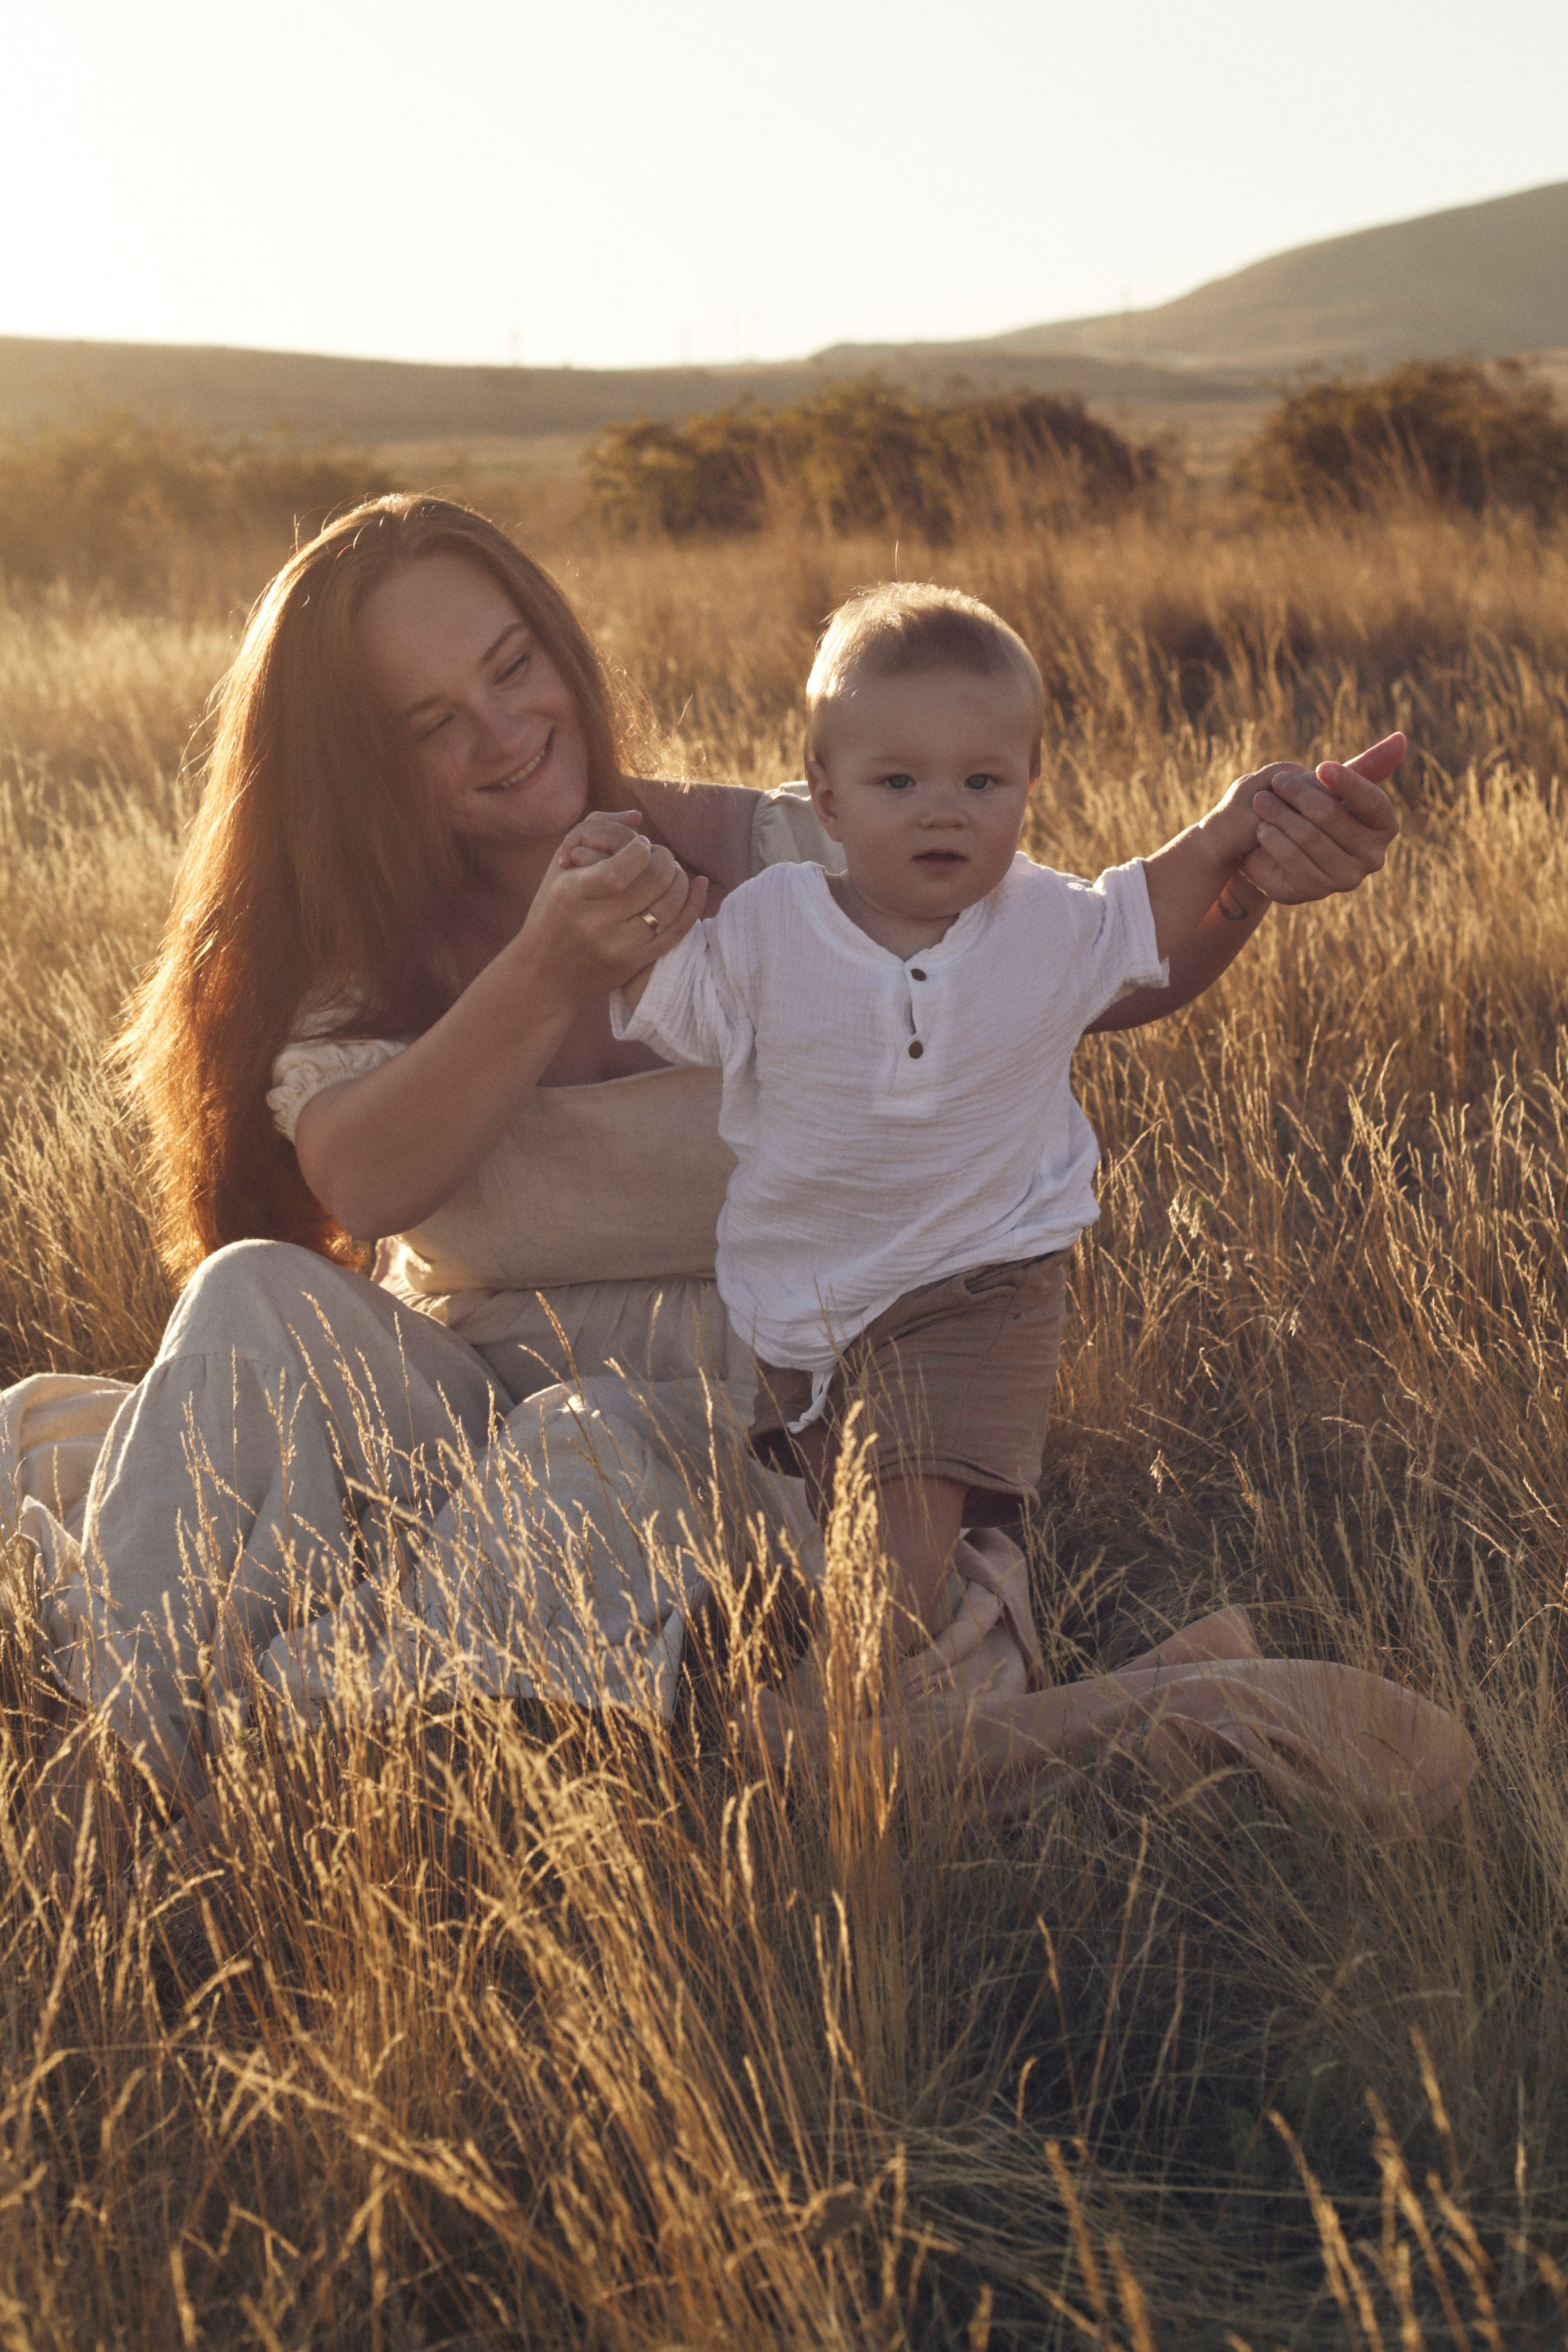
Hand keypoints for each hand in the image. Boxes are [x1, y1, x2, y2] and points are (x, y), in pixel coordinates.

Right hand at [521, 809, 708, 1000]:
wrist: (544, 973)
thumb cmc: (552, 910)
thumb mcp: (560, 867)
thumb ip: (594, 830)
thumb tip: (637, 817)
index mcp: (572, 894)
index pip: (619, 869)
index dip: (640, 849)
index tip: (640, 845)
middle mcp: (595, 923)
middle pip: (654, 881)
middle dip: (665, 858)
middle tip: (658, 856)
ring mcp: (618, 947)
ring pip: (671, 905)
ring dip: (680, 879)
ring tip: (671, 871)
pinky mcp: (635, 963)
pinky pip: (678, 931)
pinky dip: (693, 904)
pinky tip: (698, 885)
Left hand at [1234, 732, 1403, 904]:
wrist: (1276, 847)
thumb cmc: (1312, 809)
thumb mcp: (1338, 786)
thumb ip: (1369, 765)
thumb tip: (1401, 737)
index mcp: (1385, 827)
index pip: (1374, 802)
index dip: (1349, 783)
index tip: (1321, 767)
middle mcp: (1373, 857)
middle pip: (1333, 818)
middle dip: (1301, 795)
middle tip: (1277, 780)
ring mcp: (1346, 878)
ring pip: (1309, 838)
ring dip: (1280, 815)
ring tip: (1261, 800)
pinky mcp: (1317, 891)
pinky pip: (1293, 861)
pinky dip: (1275, 841)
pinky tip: (1262, 829)